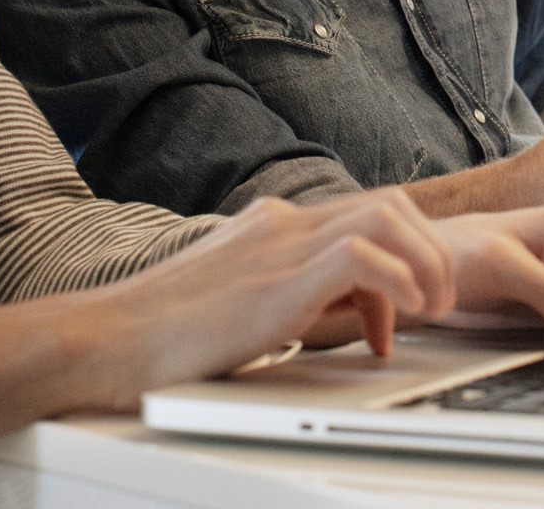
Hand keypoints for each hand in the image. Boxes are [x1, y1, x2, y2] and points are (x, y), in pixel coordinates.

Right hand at [91, 188, 455, 405]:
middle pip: (388, 202)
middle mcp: (282, 224)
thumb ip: (288, 298)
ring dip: (426, 259)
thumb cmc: (160, 337)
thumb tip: (336, 318)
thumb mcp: (239, 306)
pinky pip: (361, 254)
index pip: (364, 214)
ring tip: (435, 307)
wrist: (102, 341)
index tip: (407, 309)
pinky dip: (399, 280)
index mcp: (274, 227)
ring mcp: (279, 245)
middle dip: (430, 247)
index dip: (403, 254)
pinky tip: (405, 316)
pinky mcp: (277, 278)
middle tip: (440, 301)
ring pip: (386, 213)